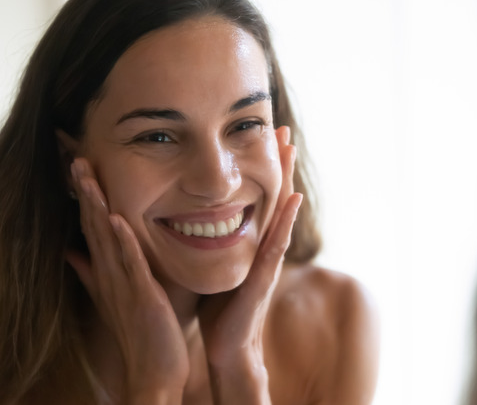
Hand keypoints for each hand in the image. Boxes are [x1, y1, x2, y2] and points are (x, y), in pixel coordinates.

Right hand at [66, 158, 188, 402]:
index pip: (91, 225)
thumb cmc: (139, 331)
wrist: (152, 369)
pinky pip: (130, 263)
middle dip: (84, 190)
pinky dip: (123, 240)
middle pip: (93, 224)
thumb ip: (91, 271)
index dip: (84, 195)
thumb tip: (68, 251)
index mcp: (106, 270)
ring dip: (97, 205)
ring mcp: (122, 283)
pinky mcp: (140, 295)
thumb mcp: (111, 296)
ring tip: (87, 174)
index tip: (77, 165)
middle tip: (75, 156)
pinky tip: (118, 217)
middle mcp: (109, 273)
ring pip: (106, 237)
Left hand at [197, 126, 302, 404]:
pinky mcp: (264, 277)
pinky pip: (277, 244)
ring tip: (291, 148)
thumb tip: (181, 220)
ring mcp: (266, 259)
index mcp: (247, 242)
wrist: (226, 348)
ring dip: (287, 179)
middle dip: (278, 162)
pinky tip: (295, 198)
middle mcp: (261, 245)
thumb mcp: (209, 267)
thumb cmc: (218, 310)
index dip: (260, 167)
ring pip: (280, 212)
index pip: (255, 197)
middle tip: (283, 127)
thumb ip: (204, 245)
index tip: (260, 135)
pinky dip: (287, 220)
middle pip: (272, 196)